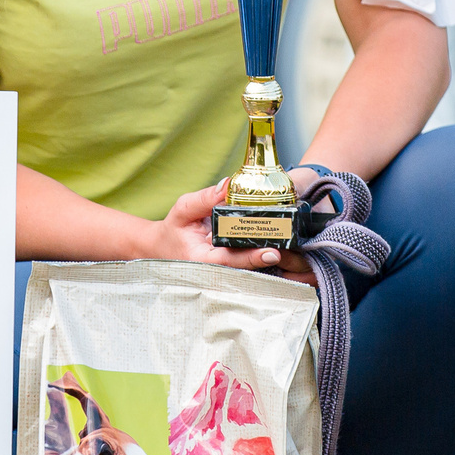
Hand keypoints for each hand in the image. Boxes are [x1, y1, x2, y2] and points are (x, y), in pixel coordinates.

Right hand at [148, 180, 287, 271]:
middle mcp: (217, 270)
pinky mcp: (232, 266)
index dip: (252, 257)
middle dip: (268, 257)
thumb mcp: (183, 209)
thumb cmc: (173, 229)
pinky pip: (250, 261)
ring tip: (291, 244)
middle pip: (247, 266)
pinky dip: (264, 253)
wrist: (163, 247)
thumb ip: (205, 199)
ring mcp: (226, 270)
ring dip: (271, 256)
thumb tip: (228, 184)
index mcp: (203, 260)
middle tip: (290, 246)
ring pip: (251, 267)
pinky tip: (282, 243)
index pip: (231, 261)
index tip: (272, 252)